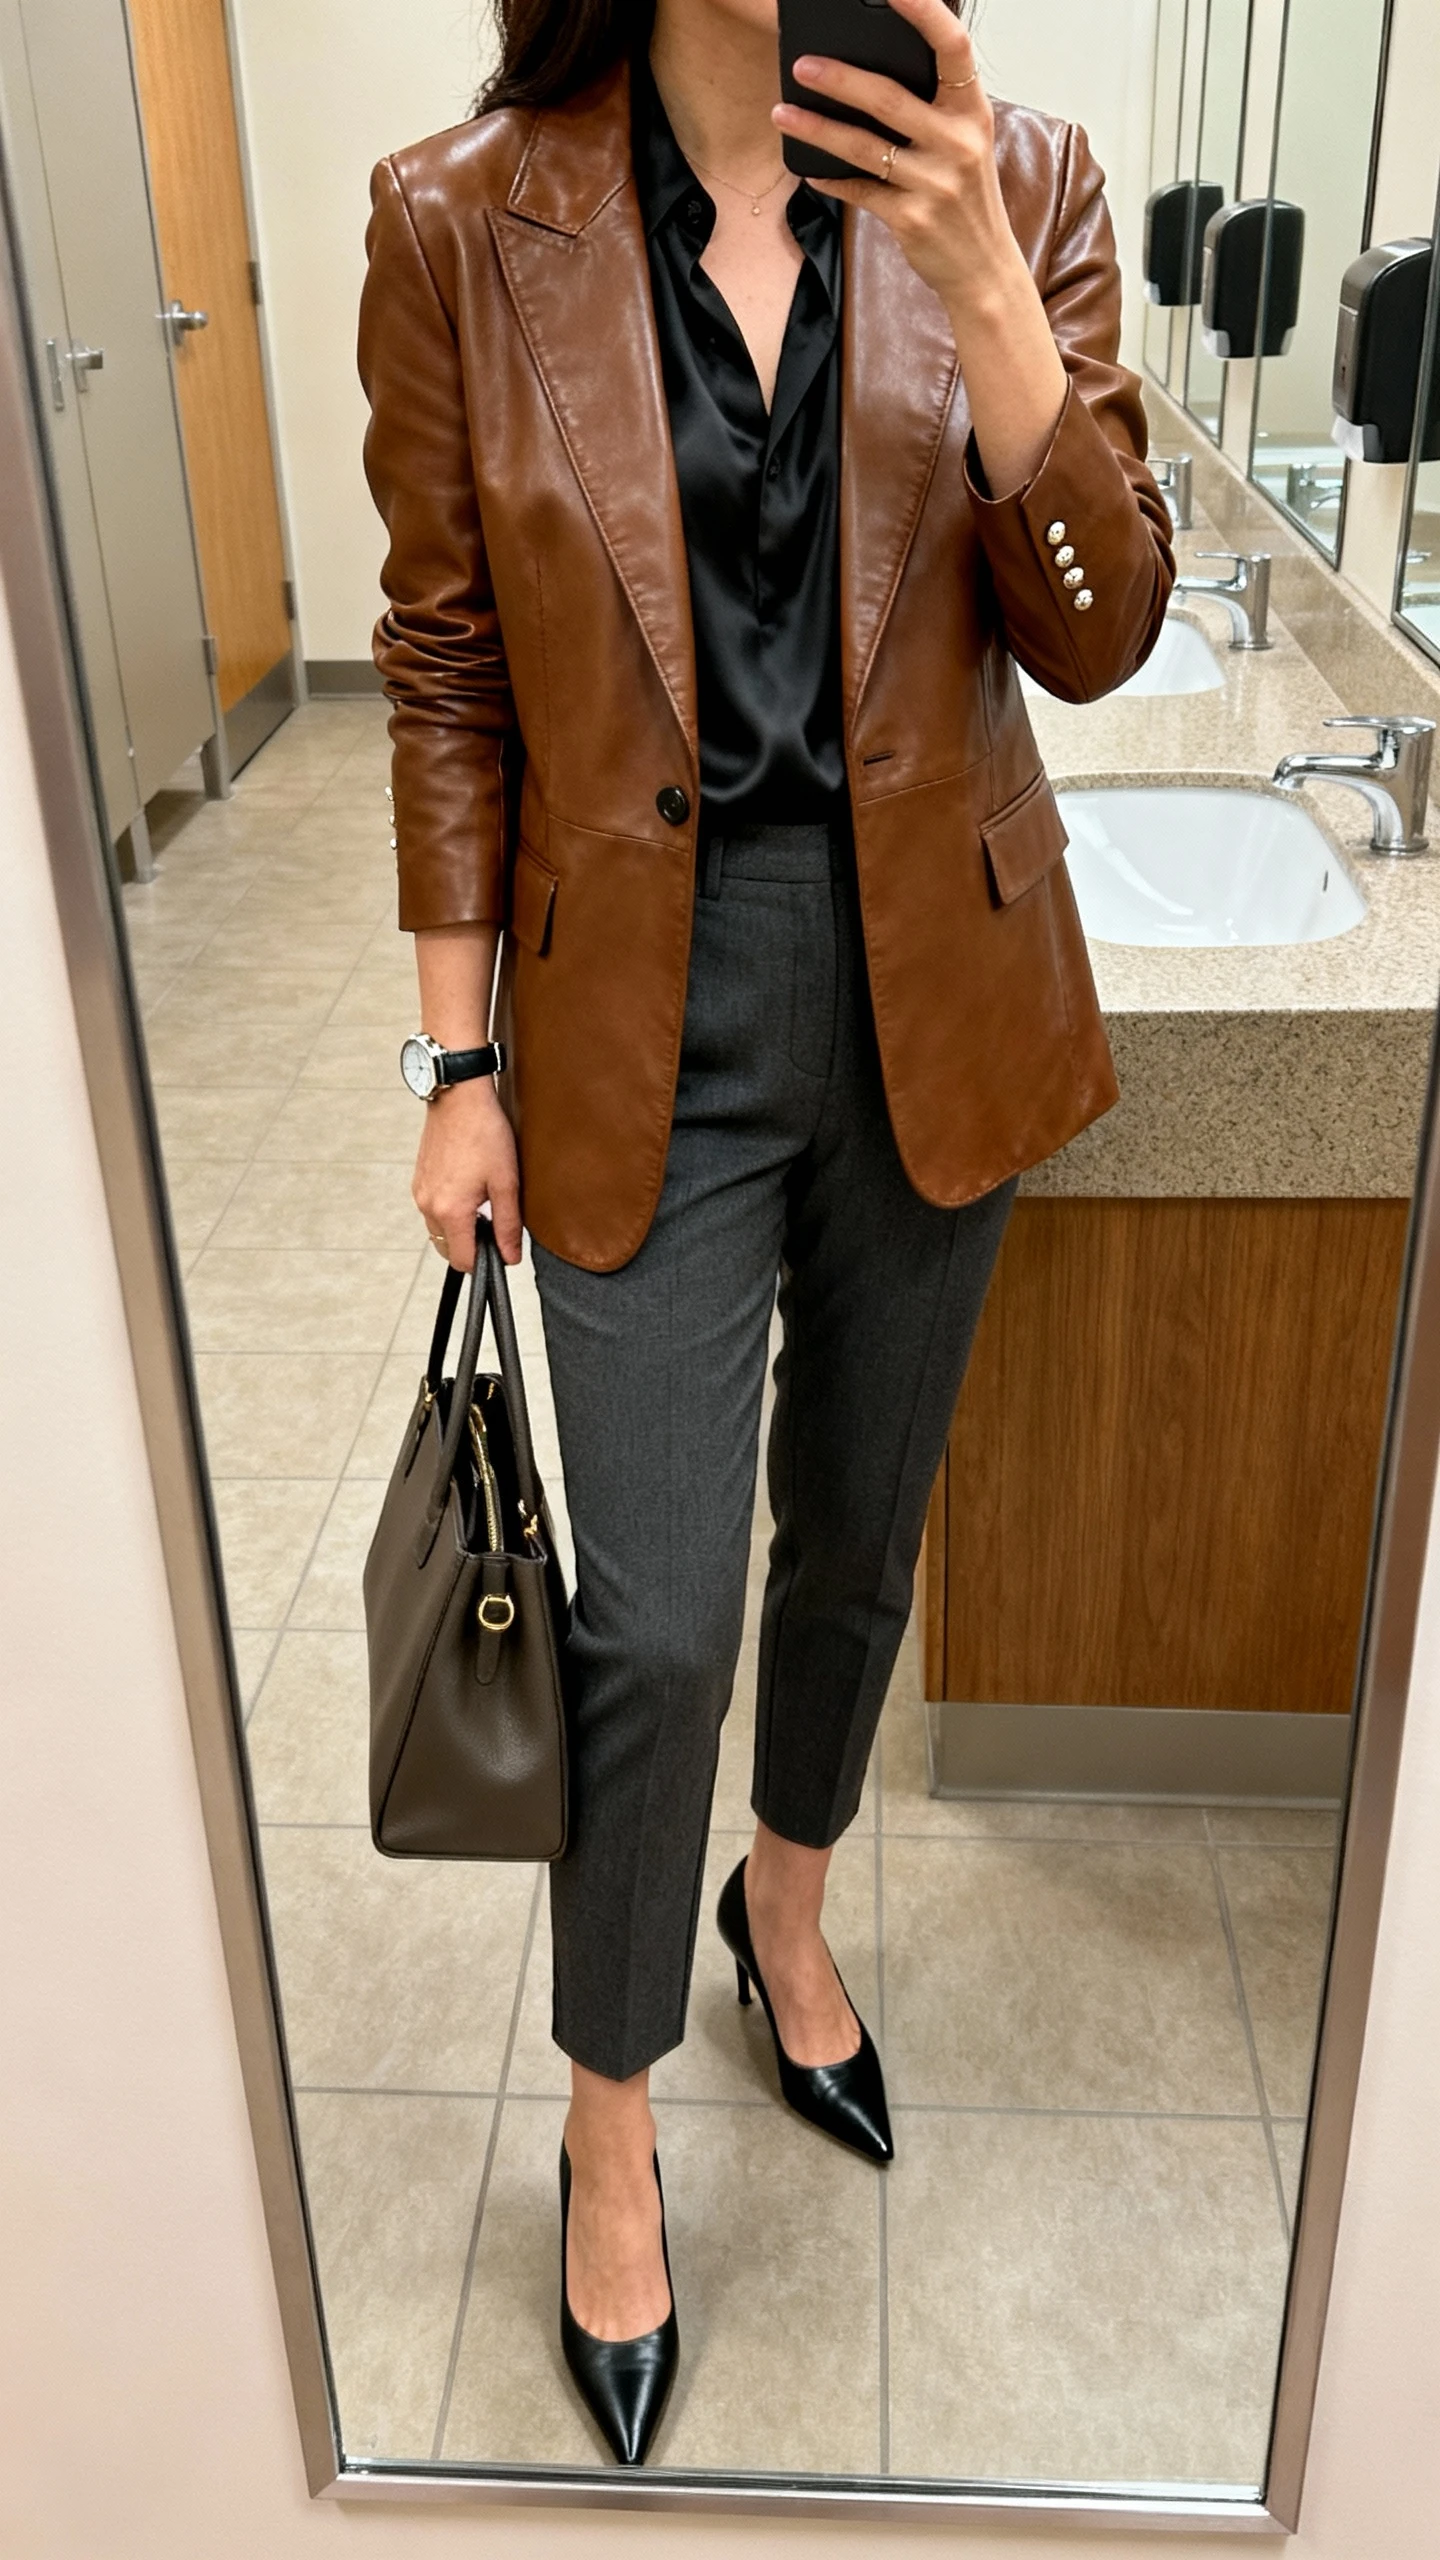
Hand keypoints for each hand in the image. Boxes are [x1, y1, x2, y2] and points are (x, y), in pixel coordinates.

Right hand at [412, 1079, 522, 1270]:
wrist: (460, 1097)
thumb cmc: (485, 1133)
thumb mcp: (506, 1182)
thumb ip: (508, 1225)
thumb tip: (510, 1257)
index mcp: (450, 1211)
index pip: (462, 1261)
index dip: (484, 1263)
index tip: (500, 1249)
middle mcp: (428, 1206)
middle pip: (447, 1249)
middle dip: (471, 1246)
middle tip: (494, 1223)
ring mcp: (420, 1193)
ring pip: (439, 1230)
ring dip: (460, 1228)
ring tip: (483, 1202)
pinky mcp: (419, 1181)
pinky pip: (433, 1211)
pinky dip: (450, 1212)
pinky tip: (469, 1189)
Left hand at [772, 0, 1065, 493]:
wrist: (983, 270)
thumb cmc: (966, 199)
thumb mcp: (964, 145)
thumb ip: (931, 110)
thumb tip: (866, 74)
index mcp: (972, 112)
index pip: (953, 48)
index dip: (924, 13)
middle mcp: (958, 143)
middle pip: (890, 98)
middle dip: (840, 78)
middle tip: (802, 64)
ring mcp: (935, 183)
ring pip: (865, 147)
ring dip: (818, 128)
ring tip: (783, 113)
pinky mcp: (911, 219)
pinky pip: (859, 191)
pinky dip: (830, 179)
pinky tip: (807, 169)